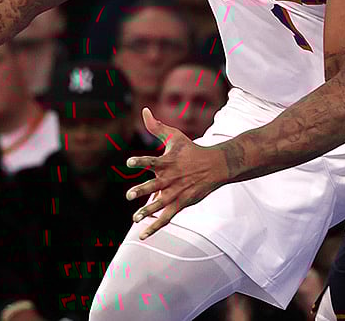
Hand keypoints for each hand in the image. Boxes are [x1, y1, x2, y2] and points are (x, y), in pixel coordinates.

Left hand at [124, 108, 227, 239]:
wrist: (216, 165)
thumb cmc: (191, 150)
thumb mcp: (175, 137)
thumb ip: (157, 126)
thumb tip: (145, 110)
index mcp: (167, 162)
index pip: (152, 161)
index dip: (141, 161)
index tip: (129, 163)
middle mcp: (171, 178)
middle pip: (155, 185)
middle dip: (143, 190)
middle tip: (130, 194)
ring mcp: (177, 192)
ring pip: (160, 204)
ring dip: (148, 211)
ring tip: (135, 217)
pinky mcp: (181, 203)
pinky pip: (166, 217)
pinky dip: (155, 226)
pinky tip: (142, 234)